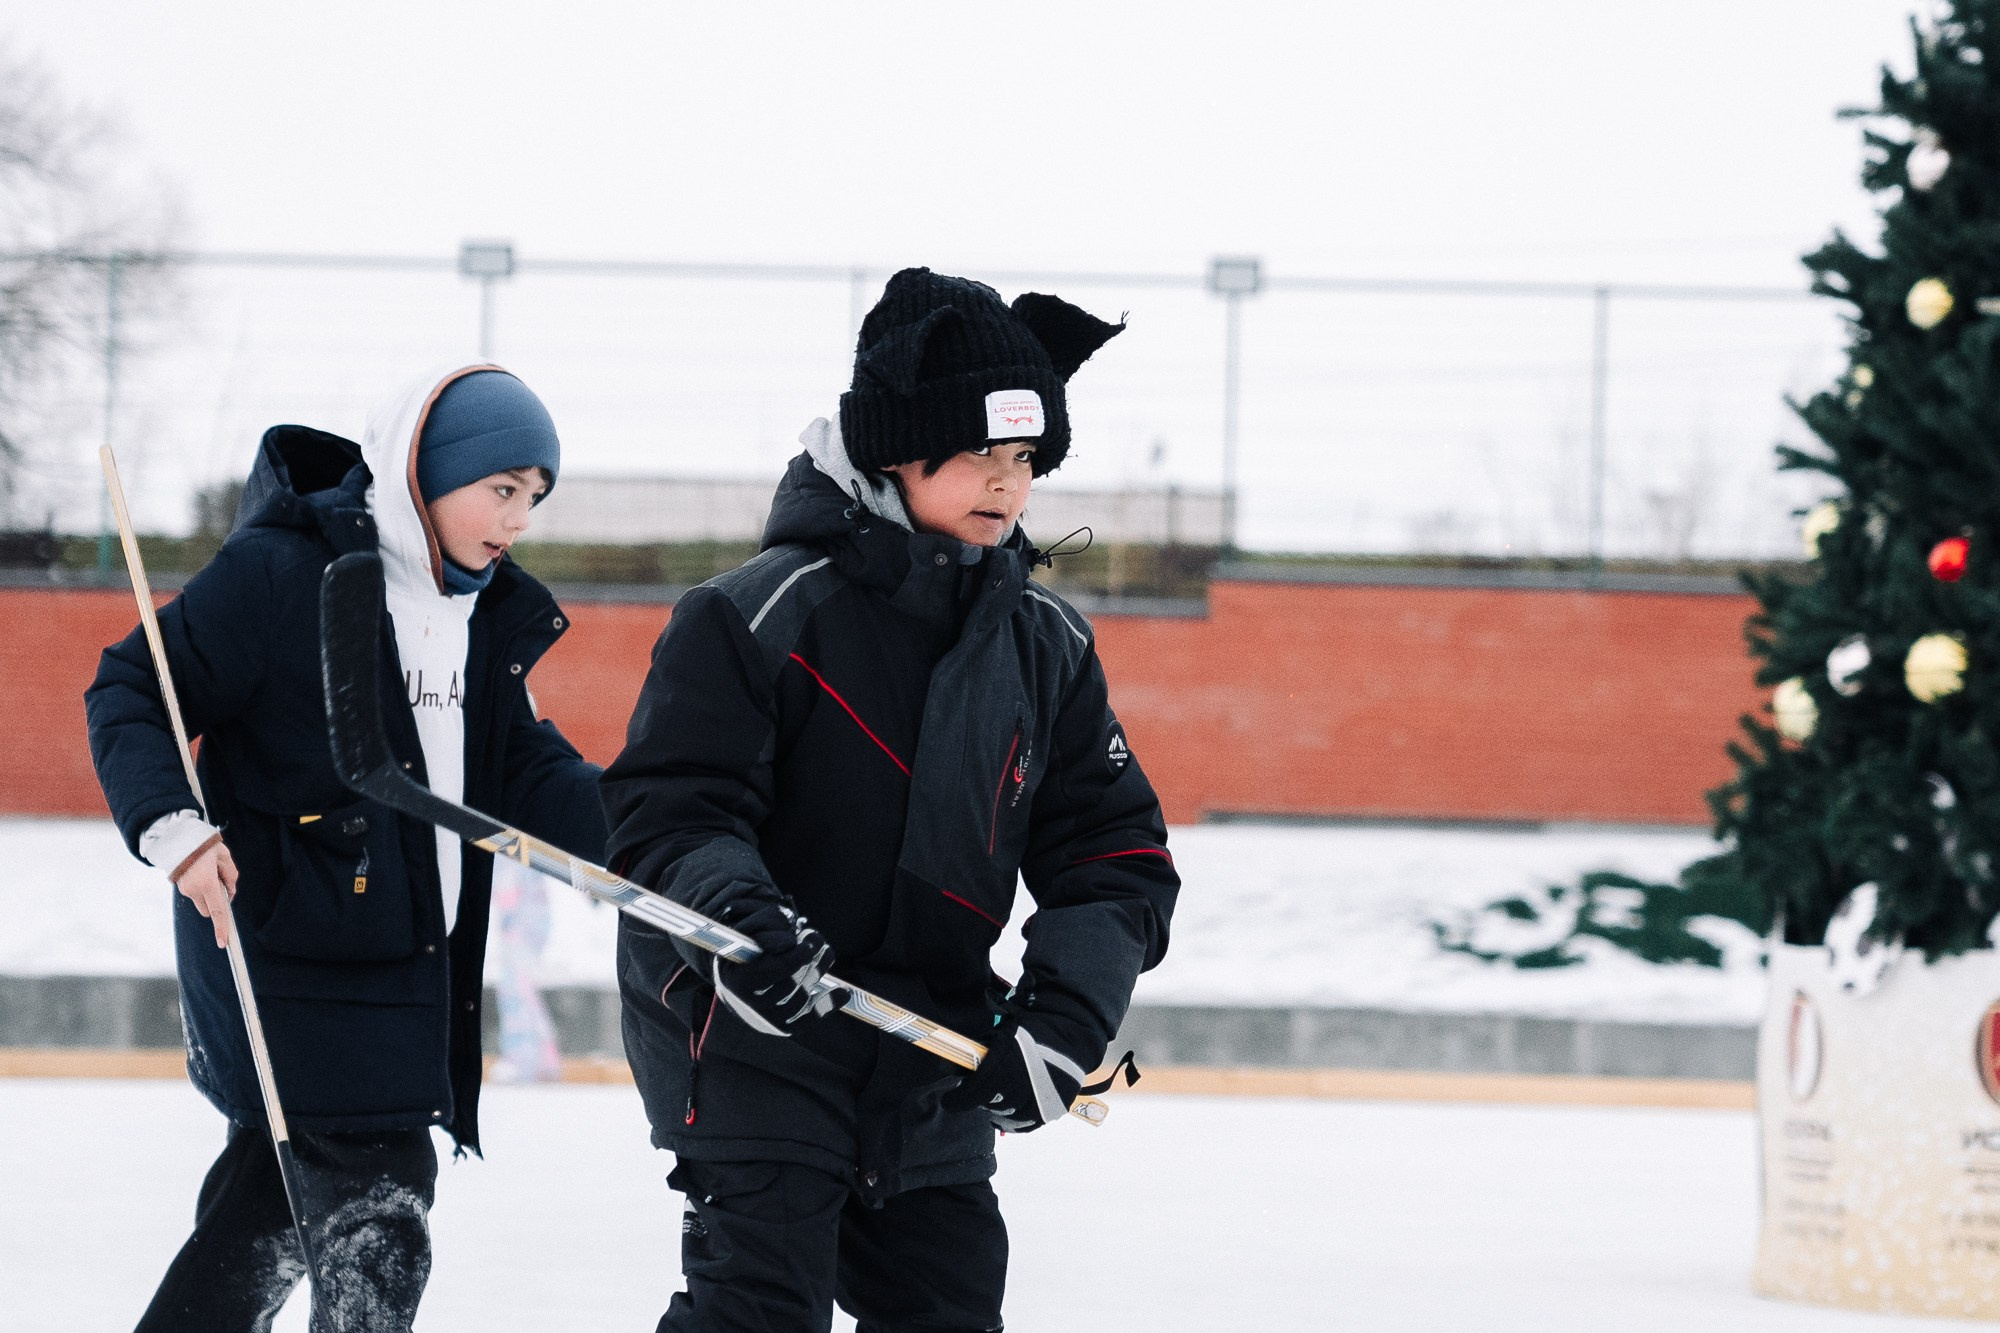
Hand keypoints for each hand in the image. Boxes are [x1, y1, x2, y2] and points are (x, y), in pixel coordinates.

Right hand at [174, 837, 238, 948]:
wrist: (176, 836)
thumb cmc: (202, 844)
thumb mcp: (224, 856)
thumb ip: (231, 876)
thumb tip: (230, 893)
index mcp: (206, 883)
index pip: (218, 911)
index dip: (222, 928)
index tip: (224, 942)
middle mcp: (193, 890)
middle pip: (209, 909)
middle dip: (216, 902)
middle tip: (220, 880)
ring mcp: (184, 889)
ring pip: (202, 901)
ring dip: (208, 893)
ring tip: (209, 870)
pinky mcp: (179, 886)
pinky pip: (195, 893)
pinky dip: (201, 887)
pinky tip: (200, 871)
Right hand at [713, 898, 844, 1036]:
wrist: (736, 980)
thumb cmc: (746, 948)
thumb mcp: (749, 928)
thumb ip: (768, 923)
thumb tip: (792, 939)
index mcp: (737, 980)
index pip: (778, 970)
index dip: (799, 955)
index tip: (808, 939)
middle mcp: (750, 1006)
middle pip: (792, 984)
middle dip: (810, 959)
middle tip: (816, 939)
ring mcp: (767, 1021)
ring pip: (802, 999)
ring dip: (819, 972)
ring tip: (825, 952)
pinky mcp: (782, 1028)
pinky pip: (808, 1020)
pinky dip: (827, 1005)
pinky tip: (843, 992)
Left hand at [941, 1016, 1092, 1132]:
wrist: (1069, 1037)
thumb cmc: (1030, 1032)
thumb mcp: (998, 1034)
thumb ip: (973, 1053)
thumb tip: (947, 1068)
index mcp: (1004, 1066)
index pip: (971, 1095)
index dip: (956, 1100)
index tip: (950, 1100)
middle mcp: (1020, 1089)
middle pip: (988, 1105)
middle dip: (979, 1098)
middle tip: (978, 1090)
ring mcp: (1038, 1103)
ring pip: (1005, 1117)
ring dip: (996, 1108)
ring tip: (996, 1097)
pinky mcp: (1050, 1112)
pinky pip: (1024, 1125)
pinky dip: (1014, 1119)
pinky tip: (1010, 1108)